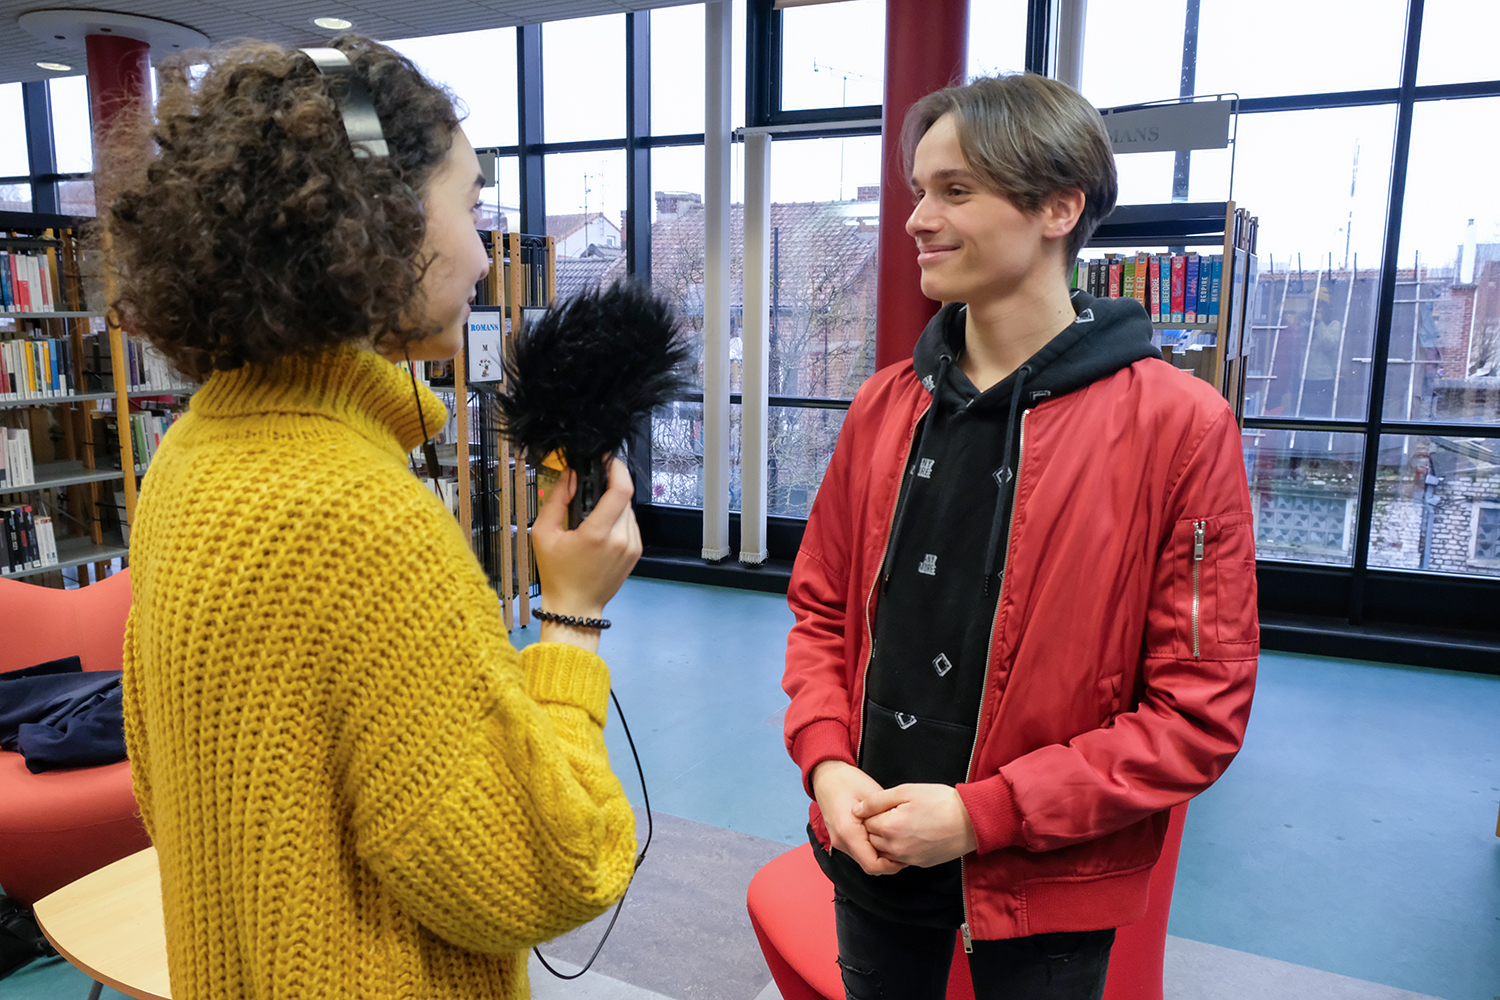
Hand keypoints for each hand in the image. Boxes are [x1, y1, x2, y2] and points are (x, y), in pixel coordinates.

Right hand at [531, 457, 641, 651]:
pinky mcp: (637, 551)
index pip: (621, 490)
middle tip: (590, 488)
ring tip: (593, 513)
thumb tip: (570, 474)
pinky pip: (631, 523)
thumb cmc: (556, 572)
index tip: (607, 459)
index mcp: (597, 534)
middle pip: (624, 496)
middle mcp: (621, 539)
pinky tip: (602, 528)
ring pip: (629, 509)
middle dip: (609, 486)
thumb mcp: (544, 533)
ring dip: (614, 503)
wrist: (576, 606)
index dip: (617, 468)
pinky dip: (618, 518)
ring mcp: (632, 546)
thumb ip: (557, 499)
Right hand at [811, 760, 905, 875]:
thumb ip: (885, 813)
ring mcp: (839, 841)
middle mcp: (841, 841)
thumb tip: (902, 827)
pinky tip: (883, 836)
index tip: (905, 856)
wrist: (826, 776)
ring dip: (880, 856)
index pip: (872, 864)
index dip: (891, 866)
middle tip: (905, 848)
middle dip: (888, 862)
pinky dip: (872, 849)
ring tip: (895, 840)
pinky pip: (859, 852)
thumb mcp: (871, 793)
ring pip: (864, 860)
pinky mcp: (841, 839)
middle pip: (869, 866)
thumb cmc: (846, 780)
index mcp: (848, 831)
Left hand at [856, 783, 976, 868]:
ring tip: (902, 823)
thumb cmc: (939, 802)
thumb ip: (877, 801)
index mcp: (889, 827)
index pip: (864, 822)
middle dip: (876, 826)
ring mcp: (907, 858)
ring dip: (886, 838)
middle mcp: (895, 848)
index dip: (871, 811)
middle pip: (871, 838)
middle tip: (891, 812)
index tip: (882, 804)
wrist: (970, 821)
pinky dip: (899, 848)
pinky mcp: (918, 863)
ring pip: (883, 850)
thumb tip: (856, 810)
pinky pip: (899, 858)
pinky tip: (911, 834)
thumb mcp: (906, 791)